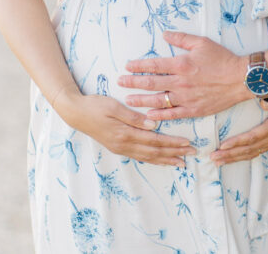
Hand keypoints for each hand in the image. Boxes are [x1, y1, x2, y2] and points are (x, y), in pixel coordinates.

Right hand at [56, 92, 195, 166]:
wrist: (75, 113)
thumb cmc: (95, 105)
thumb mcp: (114, 106)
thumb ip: (134, 117)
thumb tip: (154, 125)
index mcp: (125, 133)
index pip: (155, 140)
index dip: (172, 142)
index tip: (188, 142)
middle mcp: (124, 144)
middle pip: (154, 151)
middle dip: (174, 153)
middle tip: (192, 153)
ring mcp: (120, 148)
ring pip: (148, 157)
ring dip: (165, 160)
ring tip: (181, 162)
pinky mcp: (118, 147)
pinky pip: (140, 156)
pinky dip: (153, 159)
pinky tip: (161, 160)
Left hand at [119, 31, 247, 119]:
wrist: (240, 79)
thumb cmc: (222, 59)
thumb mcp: (202, 42)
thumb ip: (181, 38)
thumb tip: (165, 34)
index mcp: (181, 64)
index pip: (153, 65)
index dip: (138, 66)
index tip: (127, 66)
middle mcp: (180, 82)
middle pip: (151, 83)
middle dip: (133, 82)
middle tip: (120, 82)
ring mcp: (186, 97)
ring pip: (158, 100)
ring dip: (141, 100)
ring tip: (128, 99)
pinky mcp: (193, 109)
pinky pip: (172, 114)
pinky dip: (159, 115)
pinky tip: (148, 116)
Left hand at [211, 90, 267, 165]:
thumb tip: (263, 103)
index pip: (252, 137)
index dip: (237, 142)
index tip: (223, 145)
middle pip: (248, 149)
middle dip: (230, 154)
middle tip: (213, 157)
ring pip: (250, 153)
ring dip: (233, 158)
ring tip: (217, 161)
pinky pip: (254, 152)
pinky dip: (241, 156)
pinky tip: (230, 158)